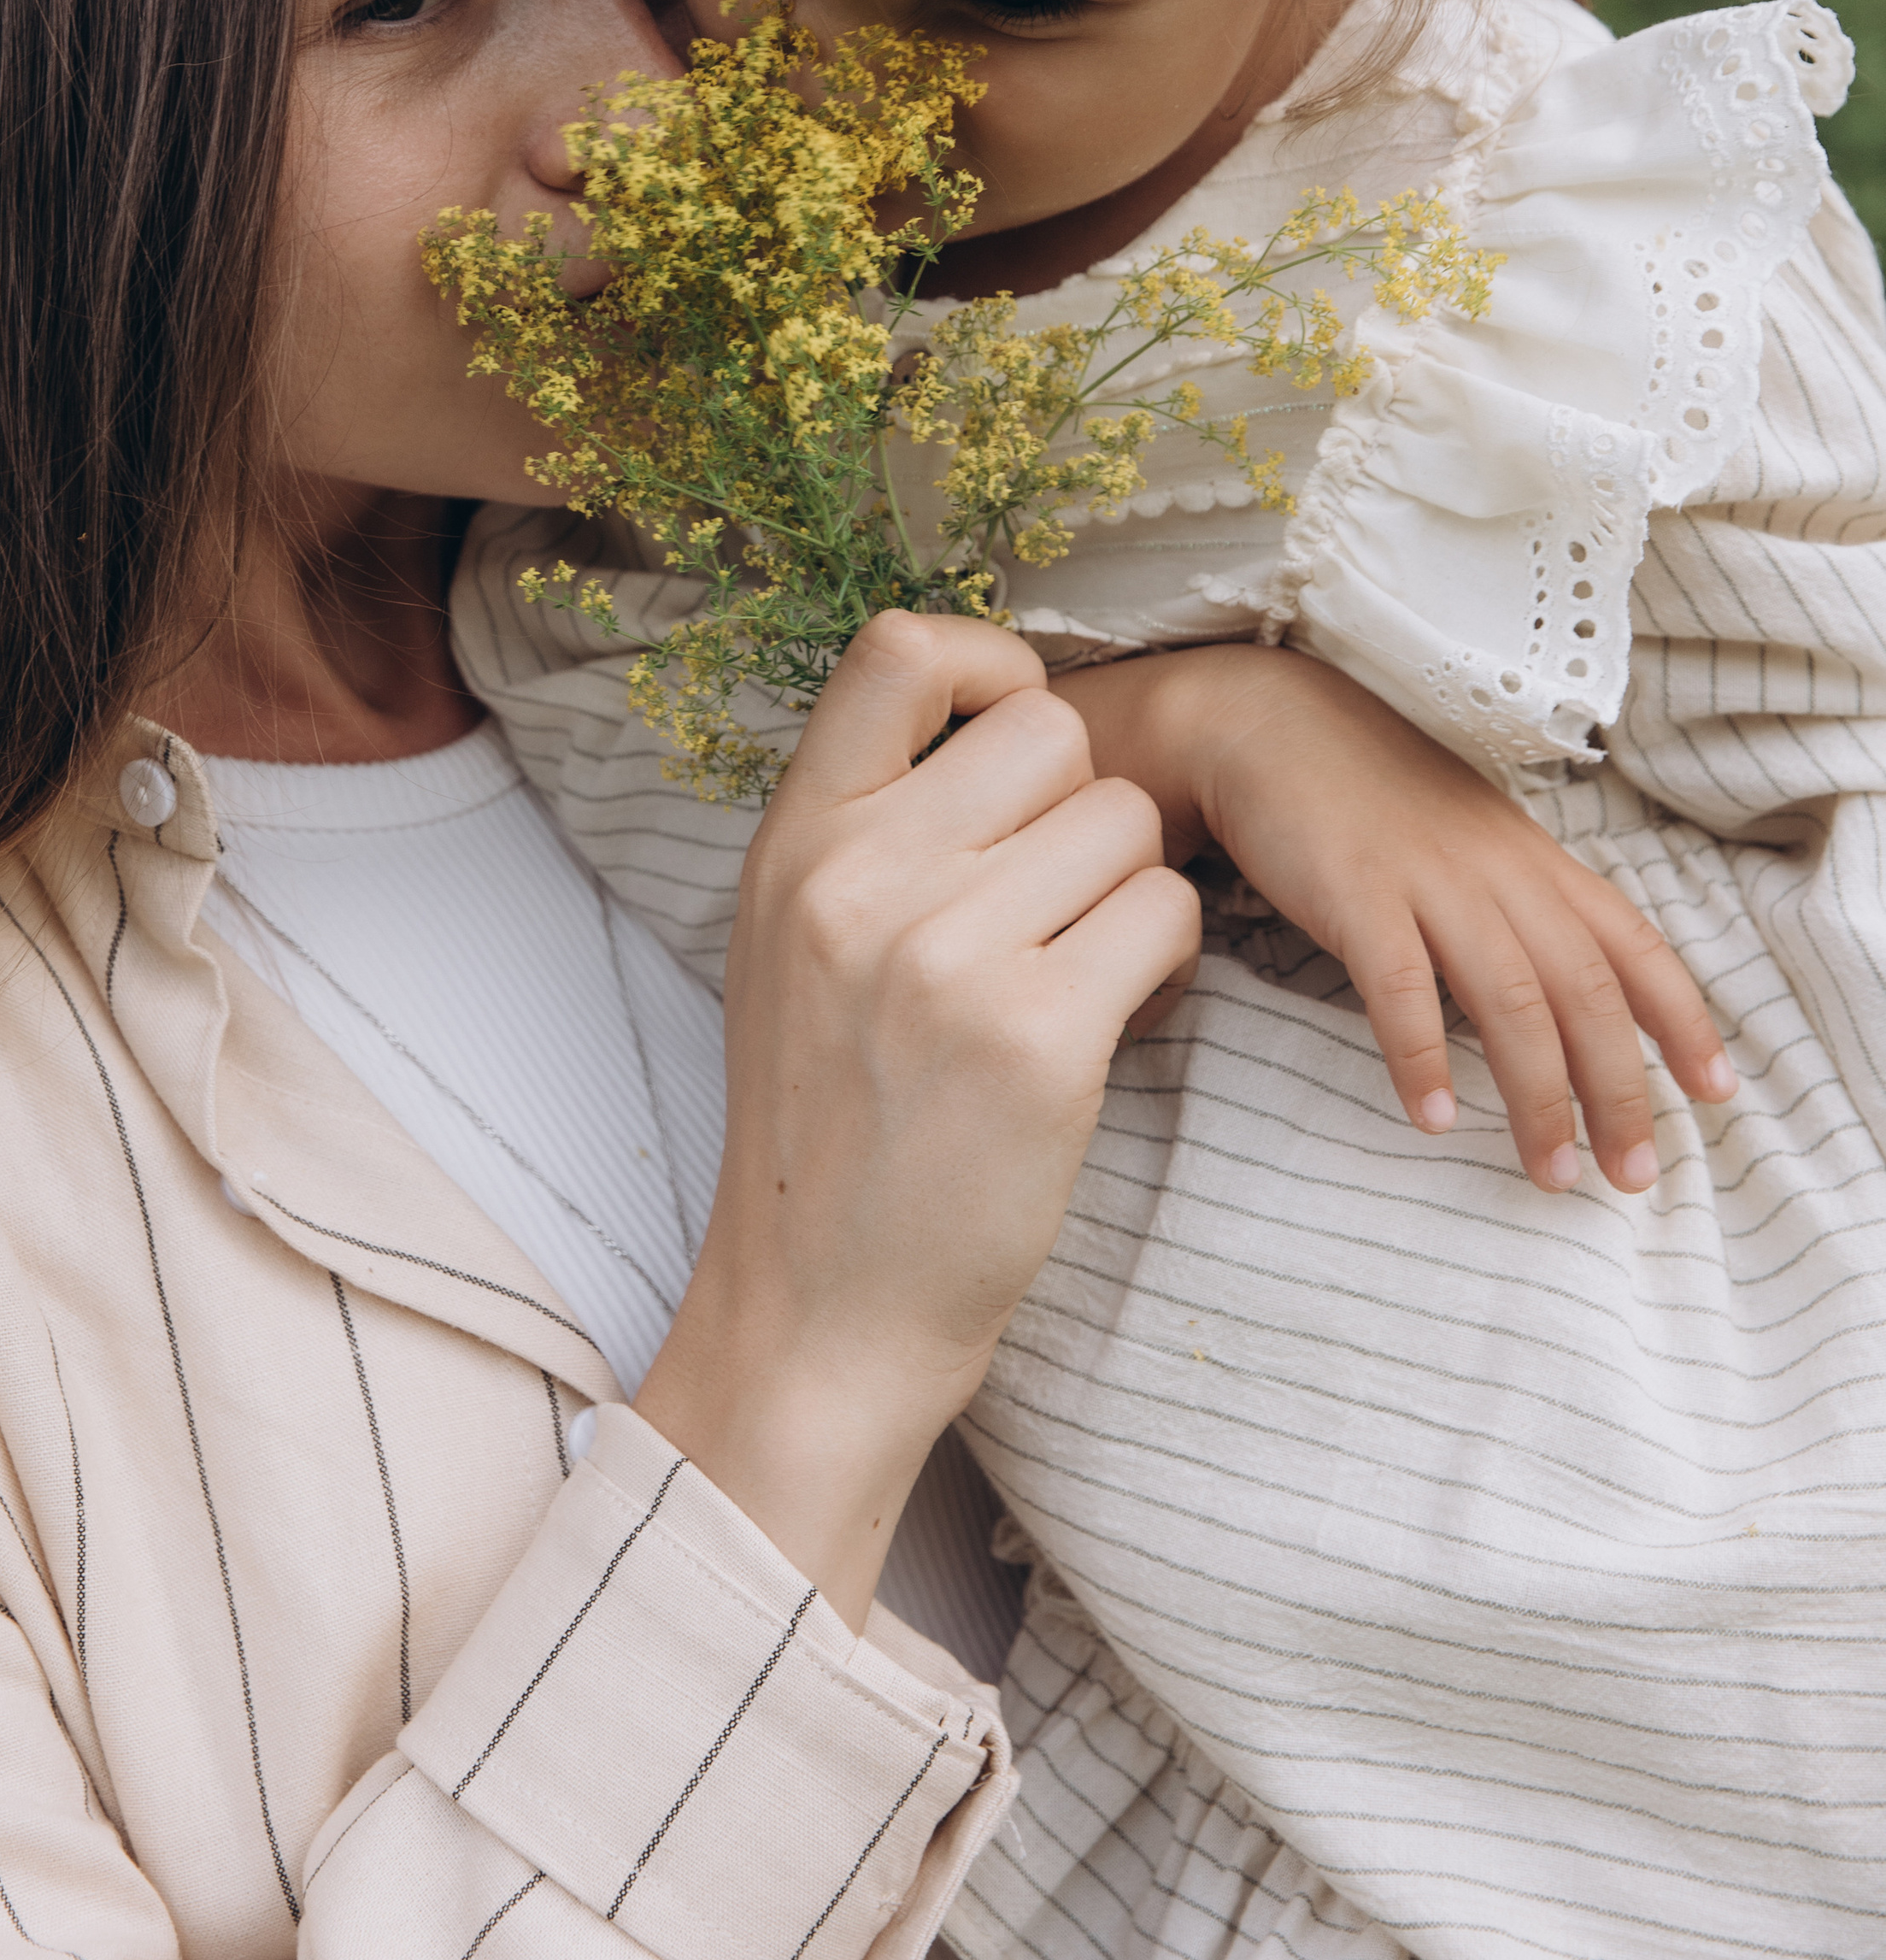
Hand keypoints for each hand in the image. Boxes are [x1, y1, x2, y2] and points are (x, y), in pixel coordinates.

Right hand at [637, 613, 1196, 1626]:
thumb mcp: (794, 941)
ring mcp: (947, 955)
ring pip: (1125, 821)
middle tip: (1057, 899)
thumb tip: (1000, 707)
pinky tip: (1111, 1021)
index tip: (1013, 731)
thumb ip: (871, 826)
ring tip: (1078, 972)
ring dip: (1130, 891)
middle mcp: (859, 878)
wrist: (820, 1311)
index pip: (900, 648)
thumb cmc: (828, 1124)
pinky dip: (1163, 963)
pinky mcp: (1038, 1037)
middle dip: (1083, 806)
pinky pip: (1165, 914)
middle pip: (1051, 731)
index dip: (991, 665)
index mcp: (795, 842)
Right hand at [1058, 644, 1736, 1198]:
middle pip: (1583, 990)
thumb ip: (1518, 905)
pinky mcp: (1355, 892)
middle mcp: (1497, 870)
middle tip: (1633, 1175)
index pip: (1632, 943)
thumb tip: (1563, 997)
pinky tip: (1435, 1116)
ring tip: (1550, 1171)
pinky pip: (1401, 984)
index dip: (1682, 1018)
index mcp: (1532, 859)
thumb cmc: (1368, 795)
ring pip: (1510, 998)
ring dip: (1538, 1096)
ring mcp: (1428, 878)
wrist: (1267, 723)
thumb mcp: (1468, 839)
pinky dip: (1422, 1055)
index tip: (1716, 1090)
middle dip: (1619, 1090)